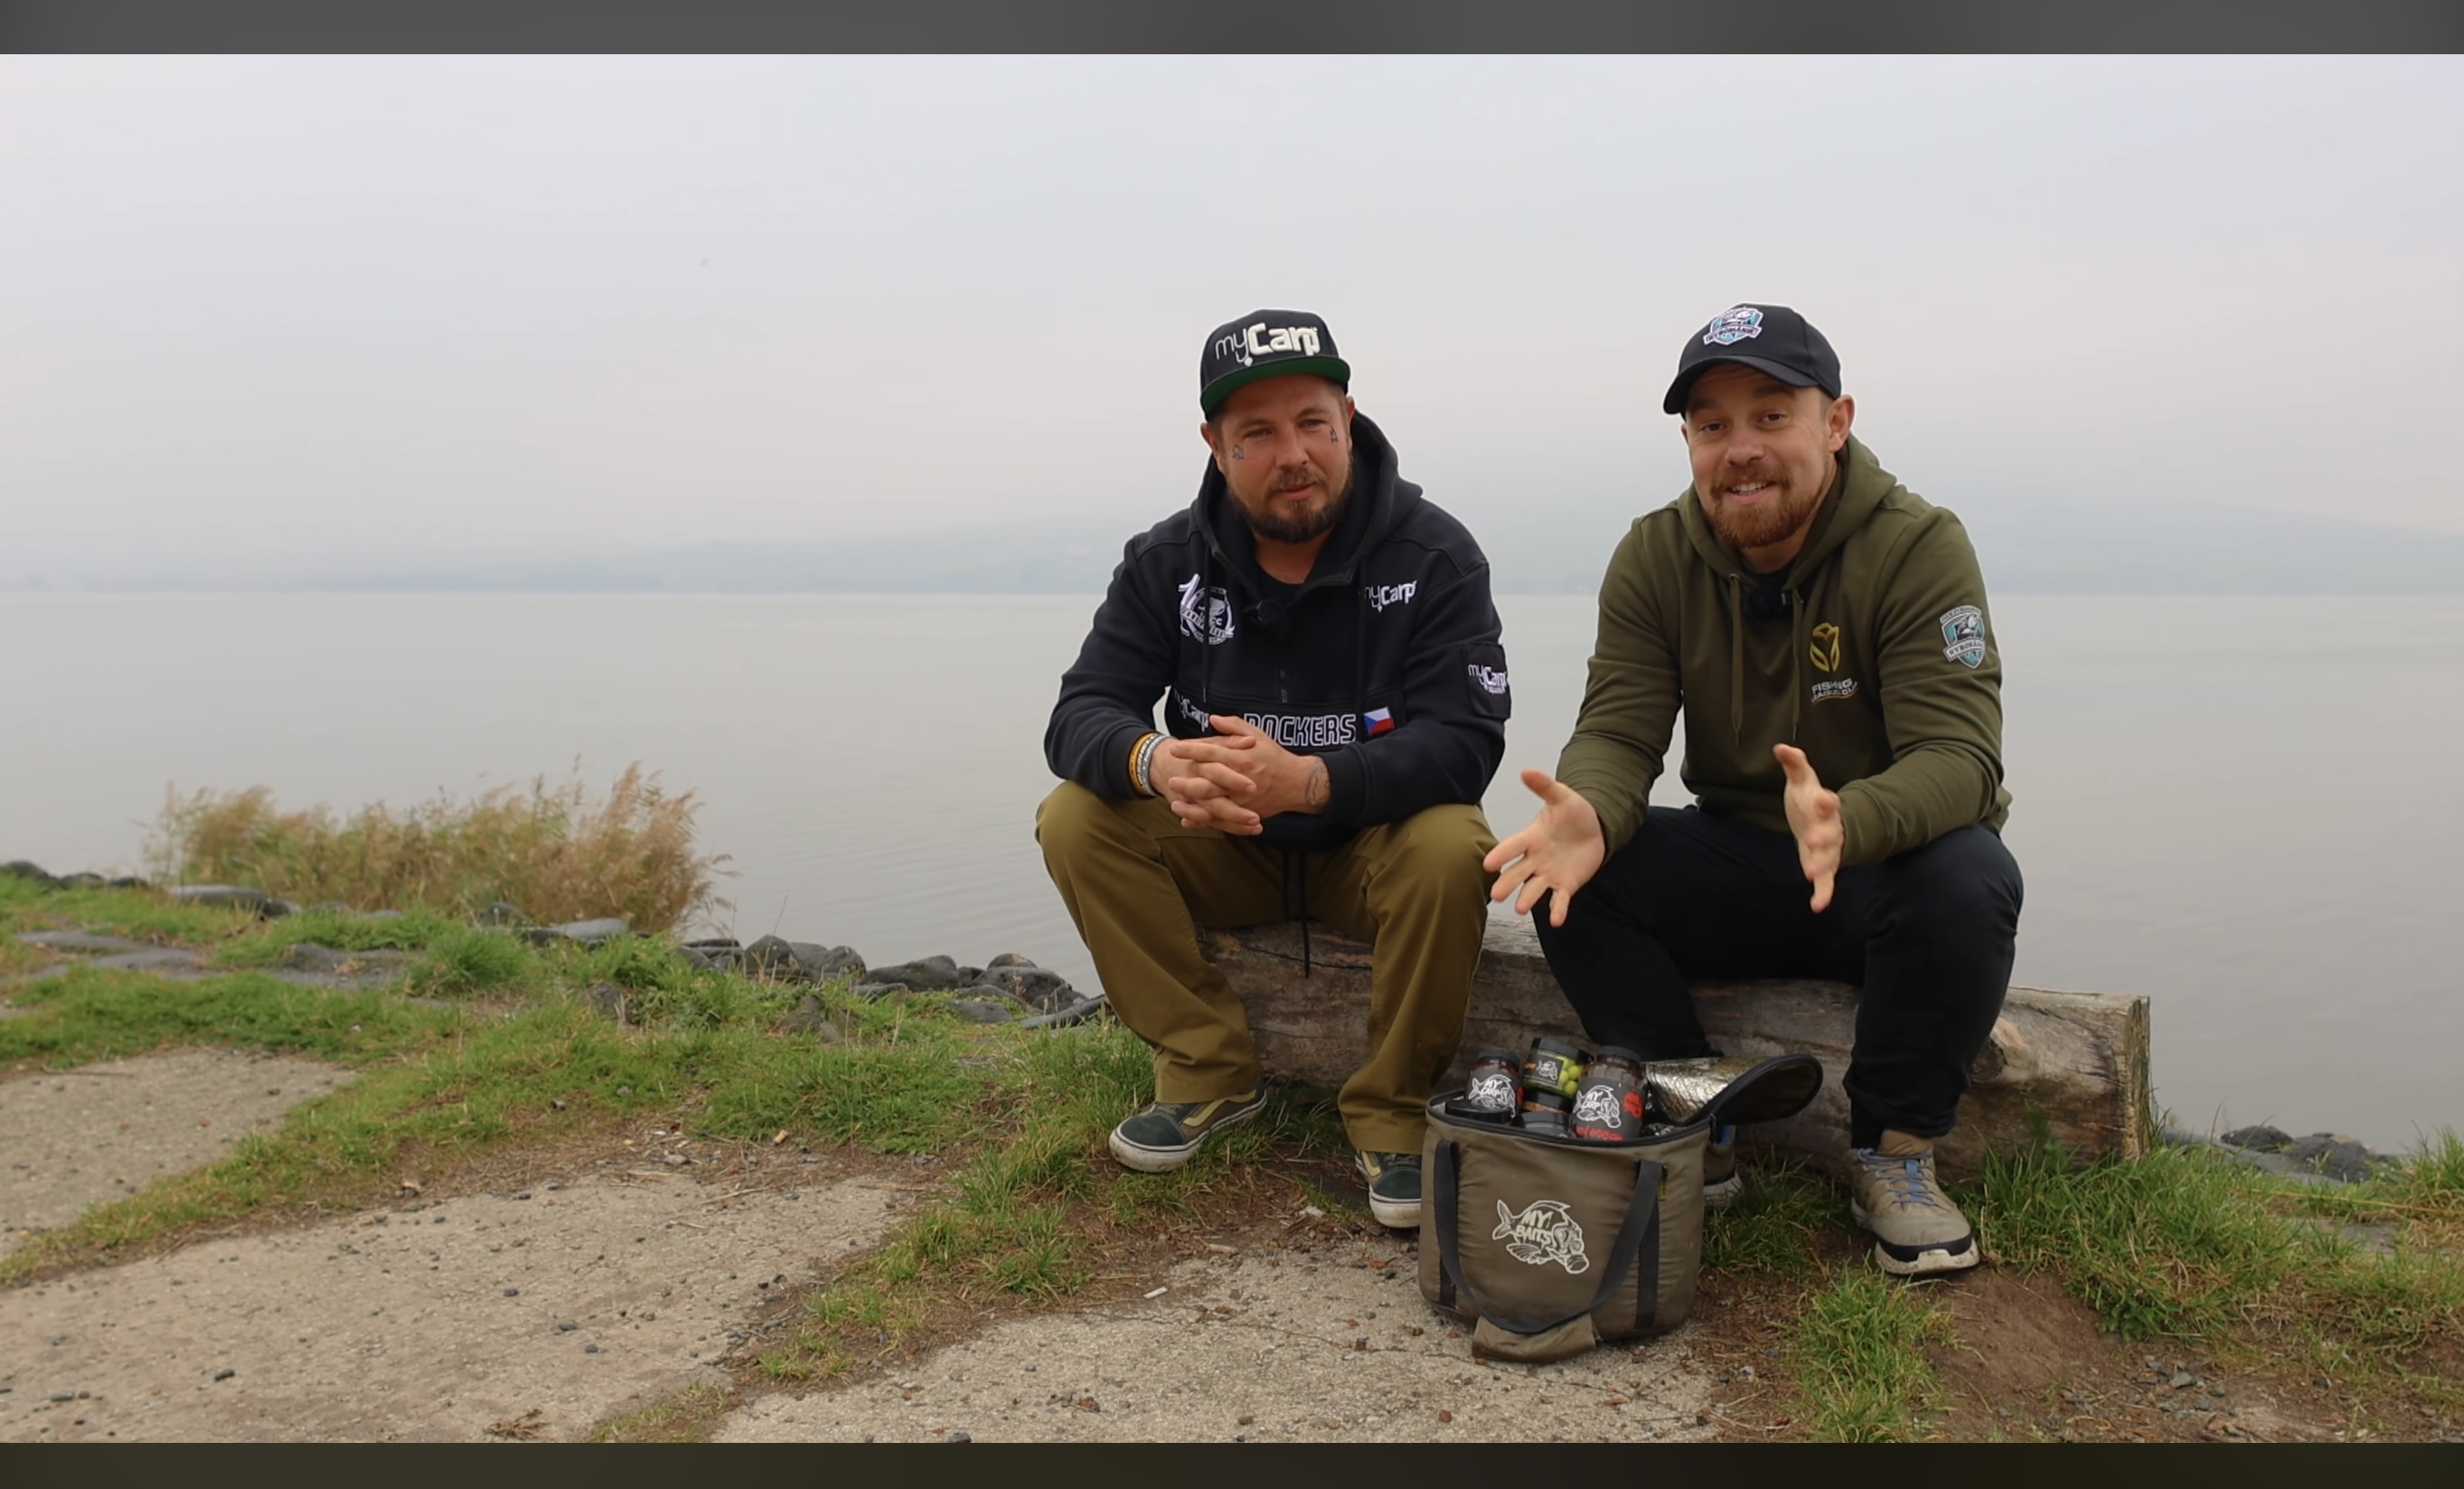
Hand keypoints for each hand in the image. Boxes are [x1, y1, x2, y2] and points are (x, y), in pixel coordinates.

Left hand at [1156, 717, 1328, 834]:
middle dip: (1187, 782)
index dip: (1191, 750)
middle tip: (1170, 780)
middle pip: (1208, 783)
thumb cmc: (1276, 757)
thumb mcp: (1259, 735)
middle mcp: (1240, 780)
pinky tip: (1187, 819)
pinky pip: (1221, 820)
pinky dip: (1203, 821)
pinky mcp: (1245, 813)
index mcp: (1242, 758)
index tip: (1175, 748)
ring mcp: (1242, 800)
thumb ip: (1234, 726)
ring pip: (1212, 805)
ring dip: (1191, 806)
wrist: (1298, 783)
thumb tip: (1212, 719)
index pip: (1211, 753)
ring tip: (1174, 803)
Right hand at [1481, 768, 1605, 926]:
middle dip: (1507, 883)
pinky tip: (1556, 921)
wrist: (1595, 829)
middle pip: (1518, 872)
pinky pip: (1560, 899)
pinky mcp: (1566, 885)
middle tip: (1495, 895)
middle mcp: (1536, 859)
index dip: (1501, 854)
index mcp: (1531, 838)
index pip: (1513, 846)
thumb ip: (1545, 786)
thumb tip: (1526, 770)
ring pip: (1534, 888)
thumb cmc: (1573, 813)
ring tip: (1520, 909)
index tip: (1487, 864)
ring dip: (1528, 898)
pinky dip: (1557, 910)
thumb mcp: (1562, 796)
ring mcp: (1549, 873)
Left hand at [1773, 743, 1841, 912]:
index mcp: (1824, 806)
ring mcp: (1829, 849)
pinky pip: (1828, 882)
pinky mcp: (1825, 867)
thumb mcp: (1802, 780)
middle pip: (1830, 834)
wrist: (1824, 822)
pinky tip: (1818, 907)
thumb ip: (1794, 764)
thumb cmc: (1810, 799)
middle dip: (1822, 838)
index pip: (1828, 803)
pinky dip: (1824, 894)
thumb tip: (1780, 747)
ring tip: (1811, 875)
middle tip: (1812, 842)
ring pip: (1829, 859)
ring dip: (1821, 866)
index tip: (1826, 799)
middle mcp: (1830, 829)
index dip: (1828, 801)